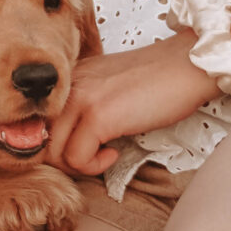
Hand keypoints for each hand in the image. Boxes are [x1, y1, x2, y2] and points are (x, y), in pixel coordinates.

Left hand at [49, 34, 213, 176]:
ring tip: (105, 154)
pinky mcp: (98, 115)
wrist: (190, 63)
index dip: (54, 145)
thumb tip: (71, 143)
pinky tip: (114, 153)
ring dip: (79, 165)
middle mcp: (70, 85)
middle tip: (91, 158)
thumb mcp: (112, 88)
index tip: (80, 150)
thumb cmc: (161, 80)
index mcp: (72, 78)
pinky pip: (77, 159)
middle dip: (64, 159)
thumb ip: (88, 107)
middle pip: (41, 139)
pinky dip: (95, 166)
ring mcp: (82, 98)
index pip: (41, 121)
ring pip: (54, 153)